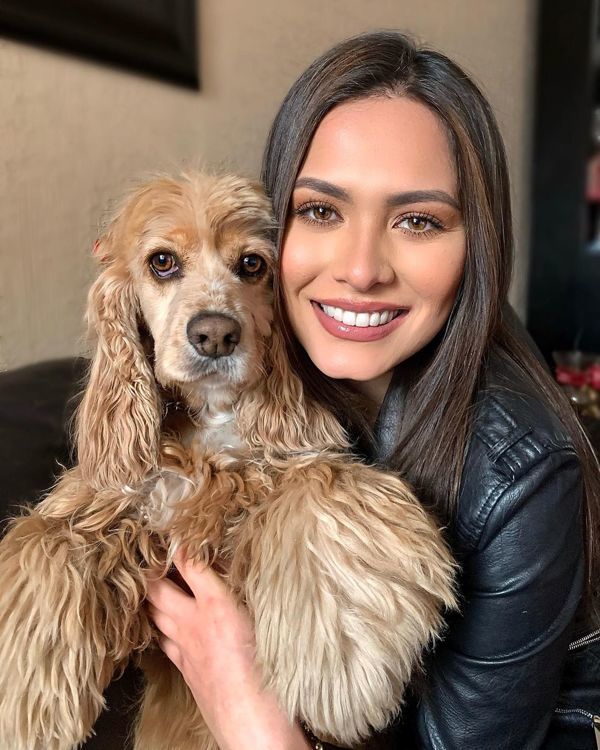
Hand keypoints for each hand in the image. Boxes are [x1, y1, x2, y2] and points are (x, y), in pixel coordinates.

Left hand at [146, 554, 310, 749]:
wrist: (253, 724)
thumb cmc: (268, 673)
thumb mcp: (266, 620)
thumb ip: (250, 592)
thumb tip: (245, 572)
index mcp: (216, 605)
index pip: (190, 564)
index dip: (181, 544)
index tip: (178, 530)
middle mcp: (193, 623)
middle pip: (158, 589)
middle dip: (150, 569)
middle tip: (148, 553)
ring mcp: (183, 647)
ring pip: (153, 614)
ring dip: (148, 596)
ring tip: (146, 580)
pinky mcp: (184, 667)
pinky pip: (160, 638)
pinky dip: (155, 624)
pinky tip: (157, 621)